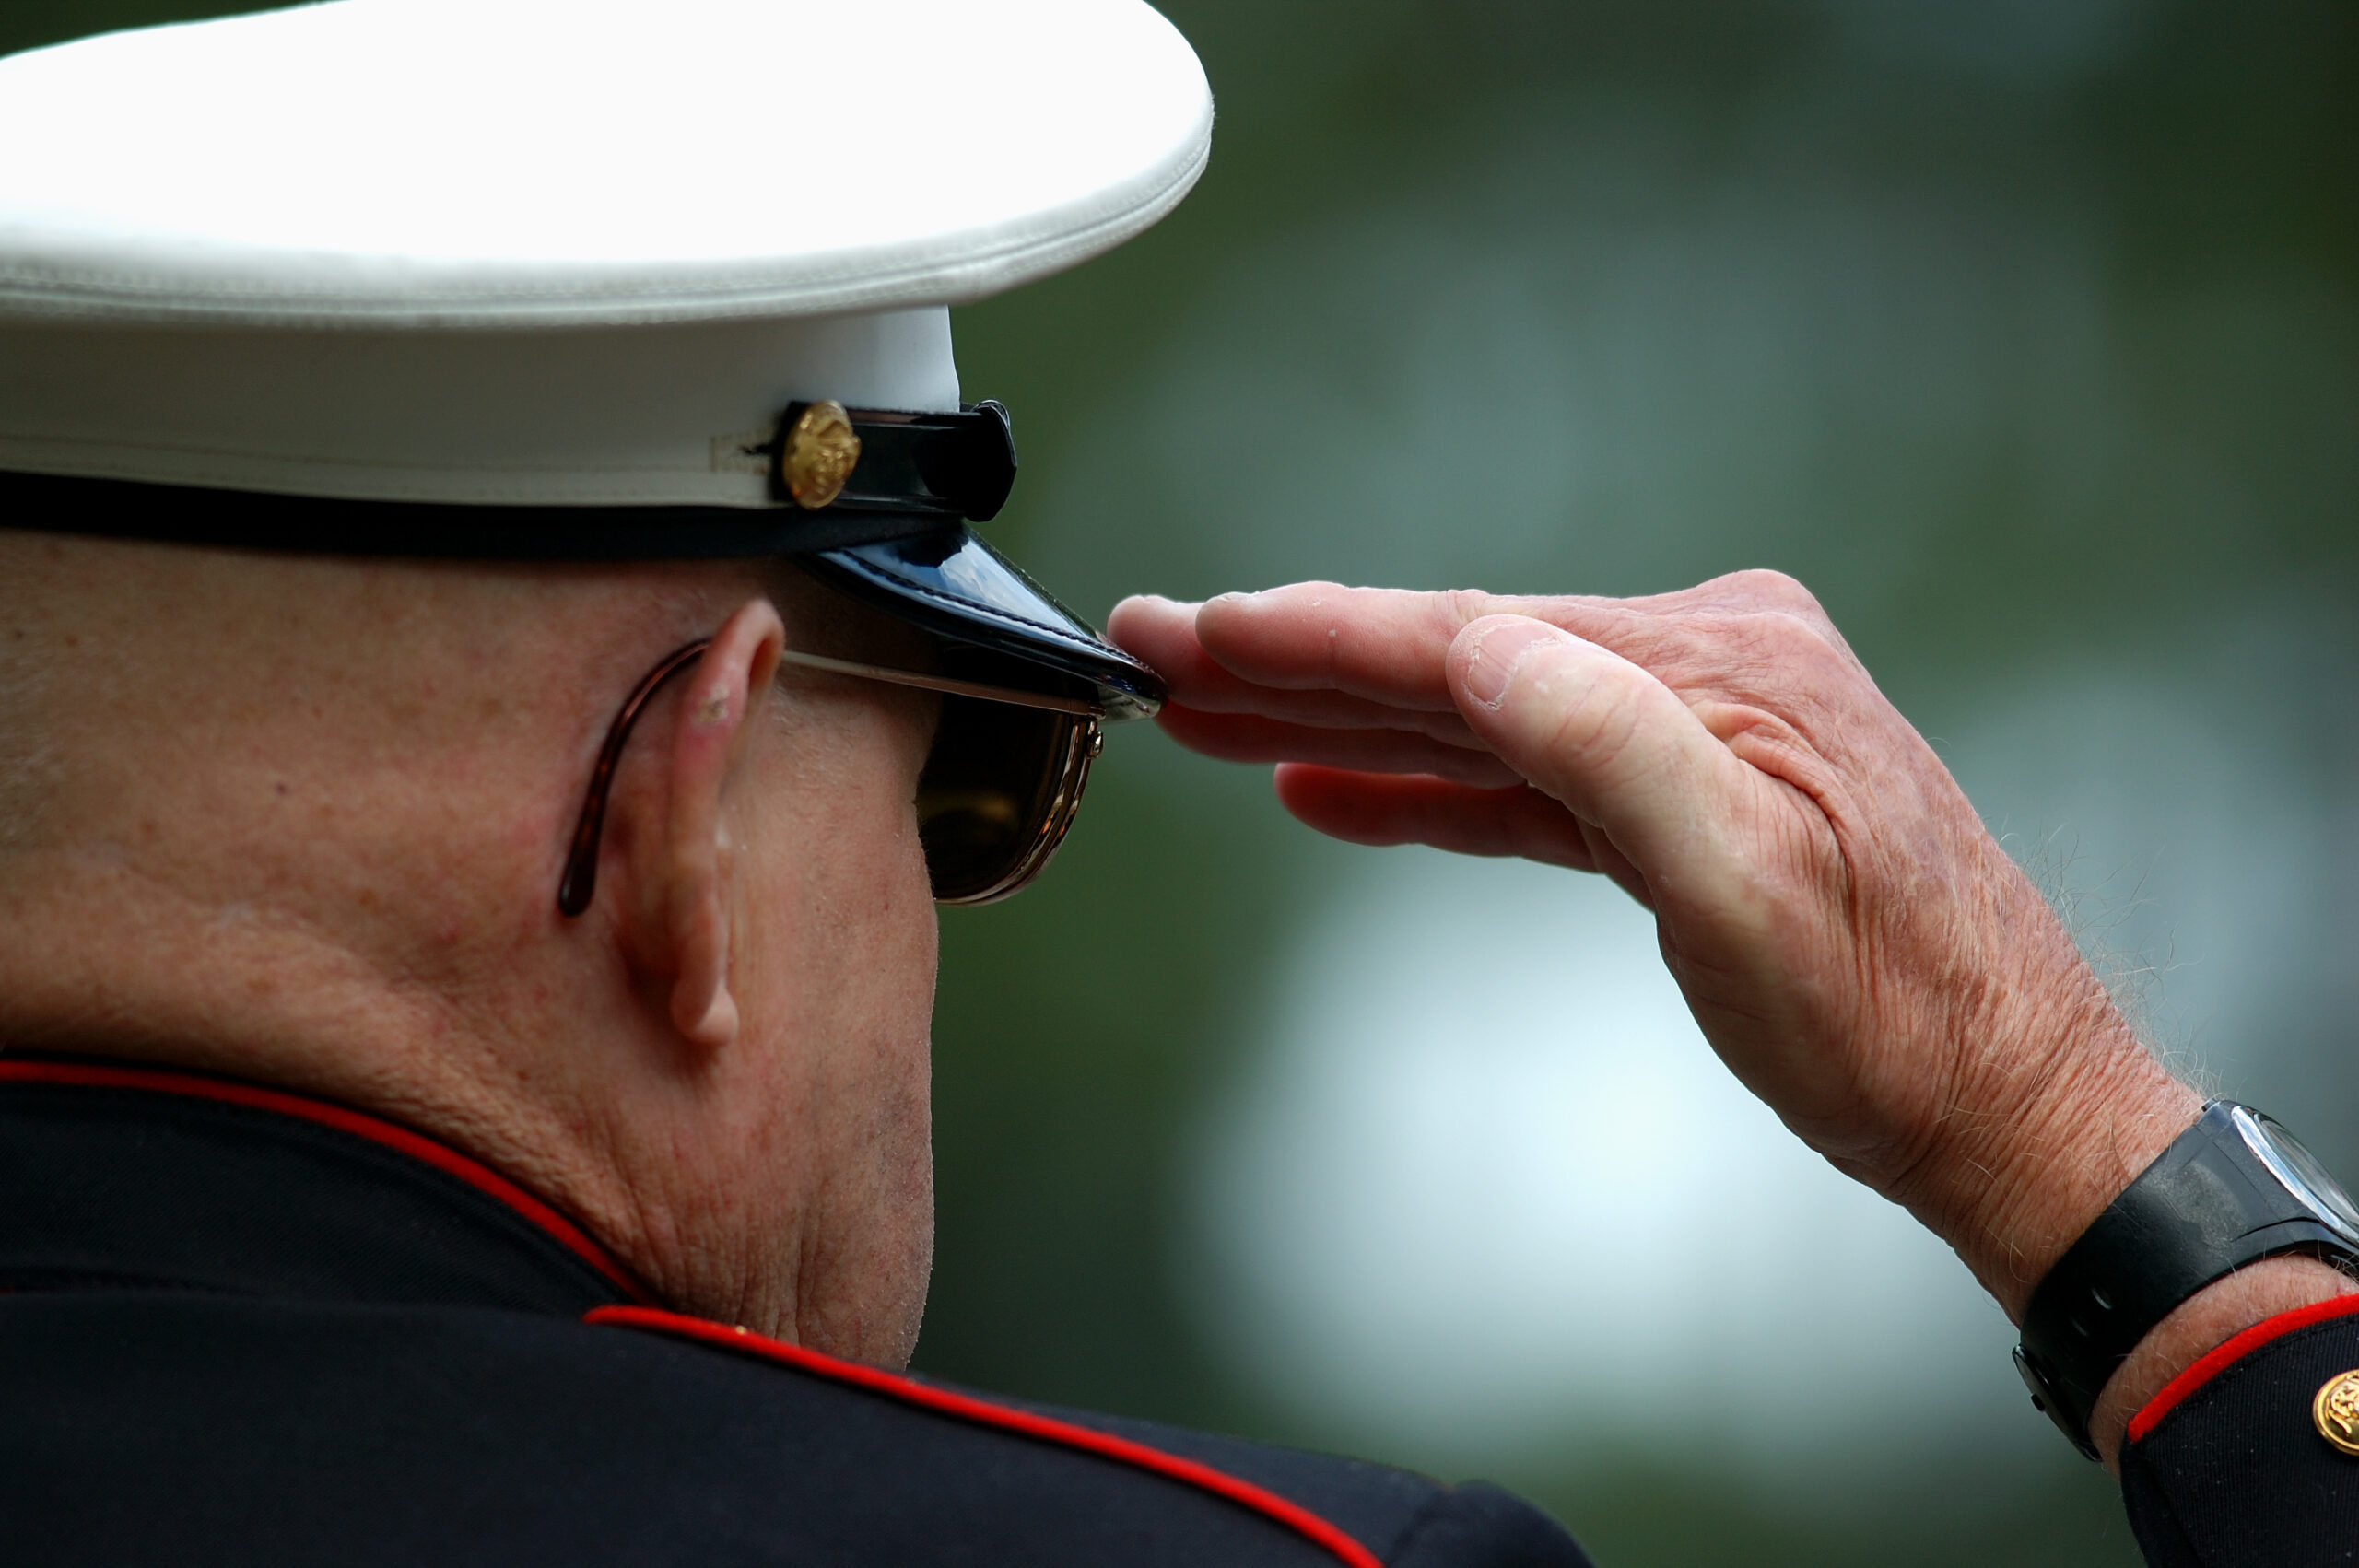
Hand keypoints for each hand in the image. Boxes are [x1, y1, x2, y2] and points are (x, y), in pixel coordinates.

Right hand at [1109, 574, 2195, 1309]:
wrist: (2008, 1101)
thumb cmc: (1899, 1021)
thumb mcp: (1747, 894)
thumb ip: (1612, 751)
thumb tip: (1480, 646)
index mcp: (1719, 667)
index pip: (1472, 638)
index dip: (1315, 636)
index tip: (1192, 630)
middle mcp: (1708, 668)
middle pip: (1458, 660)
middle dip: (1299, 663)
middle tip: (1156, 651)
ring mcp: (1700, 727)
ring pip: (1480, 714)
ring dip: (1344, 720)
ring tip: (1211, 717)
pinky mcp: (1691, 792)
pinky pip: (1527, 774)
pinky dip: (1428, 783)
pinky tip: (1337, 787)